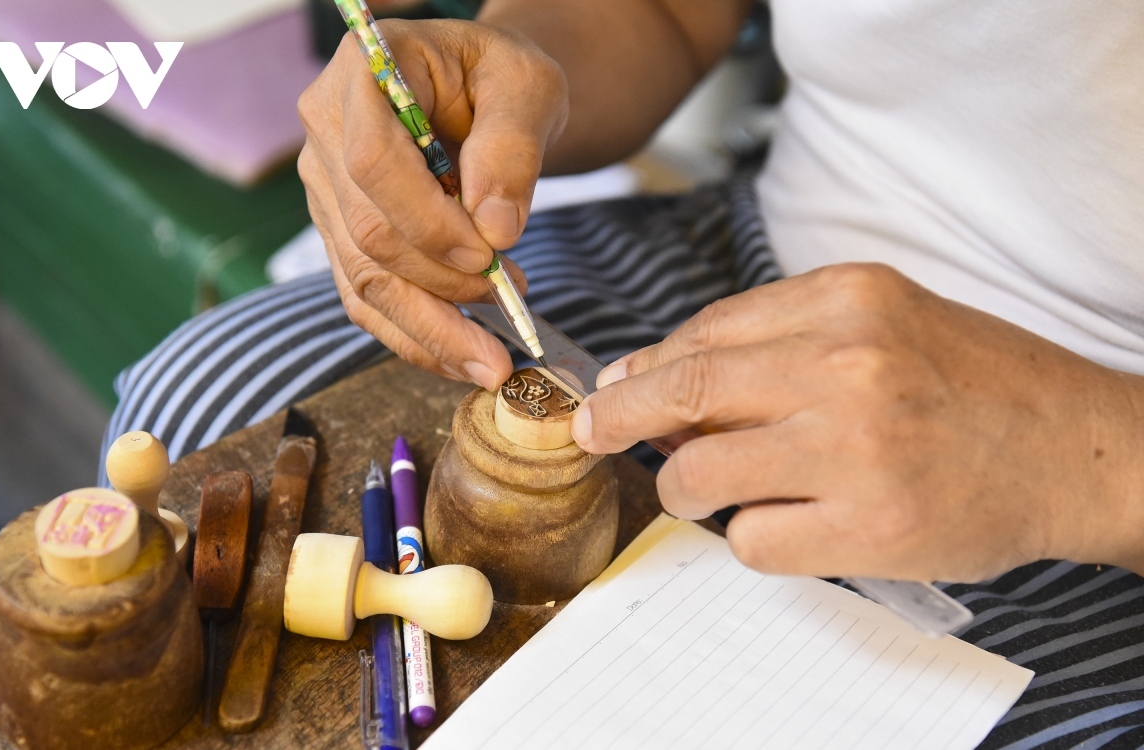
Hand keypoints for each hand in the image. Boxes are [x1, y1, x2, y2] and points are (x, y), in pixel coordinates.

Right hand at [298, 20, 567, 389]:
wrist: (485, 92)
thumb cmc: (504, 80)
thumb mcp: (528, 88)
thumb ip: (512, 147)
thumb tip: (495, 228)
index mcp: (363, 72)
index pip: (372, 161)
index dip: (427, 220)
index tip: (487, 255)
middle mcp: (326, 132)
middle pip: (367, 232)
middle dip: (441, 284)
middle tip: (510, 302)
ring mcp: (326, 188)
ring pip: (363, 279)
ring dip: (431, 327)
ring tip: (492, 357)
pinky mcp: (340, 233)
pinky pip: (366, 299)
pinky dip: (415, 337)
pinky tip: (462, 358)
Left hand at [571, 264, 1143, 582]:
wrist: (1081, 448)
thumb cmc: (975, 386)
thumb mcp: (882, 322)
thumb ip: (777, 340)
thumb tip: (663, 377)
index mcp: (848, 299)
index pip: (705, 332)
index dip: (646, 367)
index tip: (617, 388)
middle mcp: (849, 365)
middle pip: (684, 391)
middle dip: (617, 416)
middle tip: (592, 430)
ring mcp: (856, 448)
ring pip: (700, 475)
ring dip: (685, 488)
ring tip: (710, 489)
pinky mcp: (869, 527)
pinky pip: (752, 541)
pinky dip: (752, 537)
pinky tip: (791, 522)